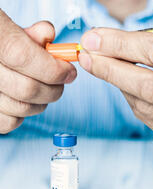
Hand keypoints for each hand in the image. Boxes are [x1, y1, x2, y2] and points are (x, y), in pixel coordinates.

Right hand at [0, 10, 76, 133]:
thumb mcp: (2, 24)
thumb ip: (26, 33)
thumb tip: (47, 35)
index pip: (22, 56)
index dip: (52, 67)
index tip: (68, 71)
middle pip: (27, 88)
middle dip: (54, 88)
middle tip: (61, 82)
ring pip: (21, 108)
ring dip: (42, 103)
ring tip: (43, 90)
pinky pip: (8, 123)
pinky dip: (22, 116)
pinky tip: (22, 100)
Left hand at [78, 25, 152, 144]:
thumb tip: (107, 43)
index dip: (123, 45)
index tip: (94, 37)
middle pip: (151, 87)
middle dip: (112, 70)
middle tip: (86, 56)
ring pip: (145, 105)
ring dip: (119, 84)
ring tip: (109, 67)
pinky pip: (147, 118)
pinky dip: (132, 99)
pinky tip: (131, 86)